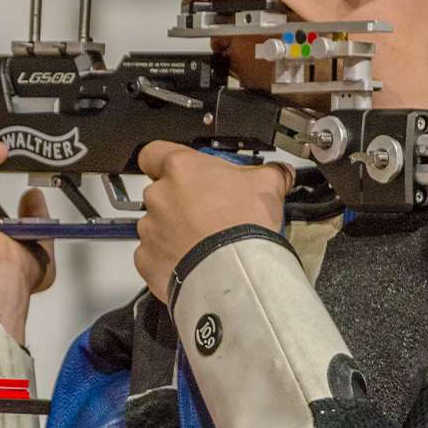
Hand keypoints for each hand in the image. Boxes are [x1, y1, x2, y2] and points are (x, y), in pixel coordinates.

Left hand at [133, 141, 291, 302]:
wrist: (235, 273)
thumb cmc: (245, 226)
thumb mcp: (268, 186)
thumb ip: (270, 172)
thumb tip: (280, 172)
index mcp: (181, 169)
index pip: (153, 154)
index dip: (164, 162)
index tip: (182, 173)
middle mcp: (159, 195)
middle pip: (160, 192)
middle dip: (179, 202)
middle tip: (207, 214)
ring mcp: (150, 229)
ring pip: (156, 225)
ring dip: (174, 231)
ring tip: (203, 243)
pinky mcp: (147, 259)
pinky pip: (153, 254)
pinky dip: (167, 258)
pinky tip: (191, 261)